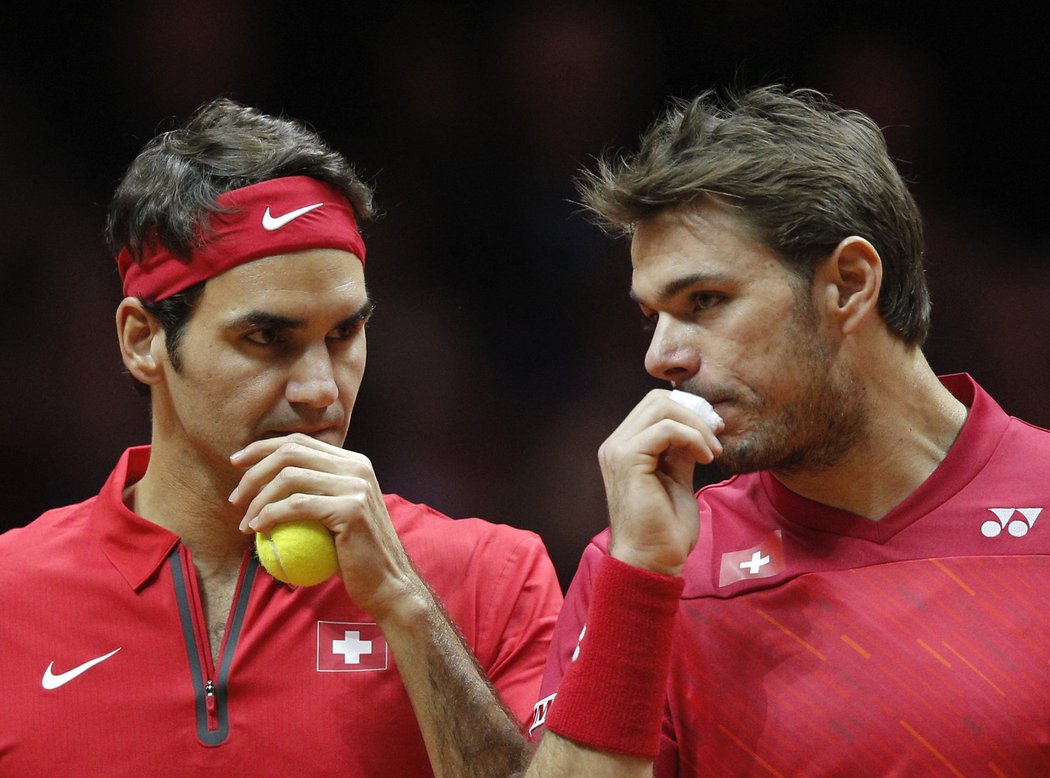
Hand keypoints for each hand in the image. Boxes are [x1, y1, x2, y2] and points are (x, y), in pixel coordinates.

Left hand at [230, 434, 421, 617]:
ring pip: (290, 477)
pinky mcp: (351, 509)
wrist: (386, 582)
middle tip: (235, 499)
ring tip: (245, 522)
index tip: (236, 464)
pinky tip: (258, 529)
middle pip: (291, 453)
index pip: (299, 442)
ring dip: (257, 498)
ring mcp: (356, 486)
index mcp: (353, 462)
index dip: (262, 449)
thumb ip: (314, 492)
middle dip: (254, 472)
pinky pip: (297, 505)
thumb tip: (267, 481)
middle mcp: (357, 467)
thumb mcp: (336, 513)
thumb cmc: (354, 555)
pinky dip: (270, 515)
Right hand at [599, 389, 721, 575]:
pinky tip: (706, 458)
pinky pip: (666, 429)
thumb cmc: (666, 529)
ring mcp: (617, 450)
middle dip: (694, 412)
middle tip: (717, 435)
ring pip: (661, 407)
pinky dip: (693, 438)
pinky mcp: (628, 460)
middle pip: (657, 399)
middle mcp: (615, 445)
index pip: (655, 407)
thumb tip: (696, 430)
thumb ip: (680, 452)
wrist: (652, 561)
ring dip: (696, 424)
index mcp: (624, 448)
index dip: (688, 412)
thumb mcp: (677, 479)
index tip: (714, 432)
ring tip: (713, 450)